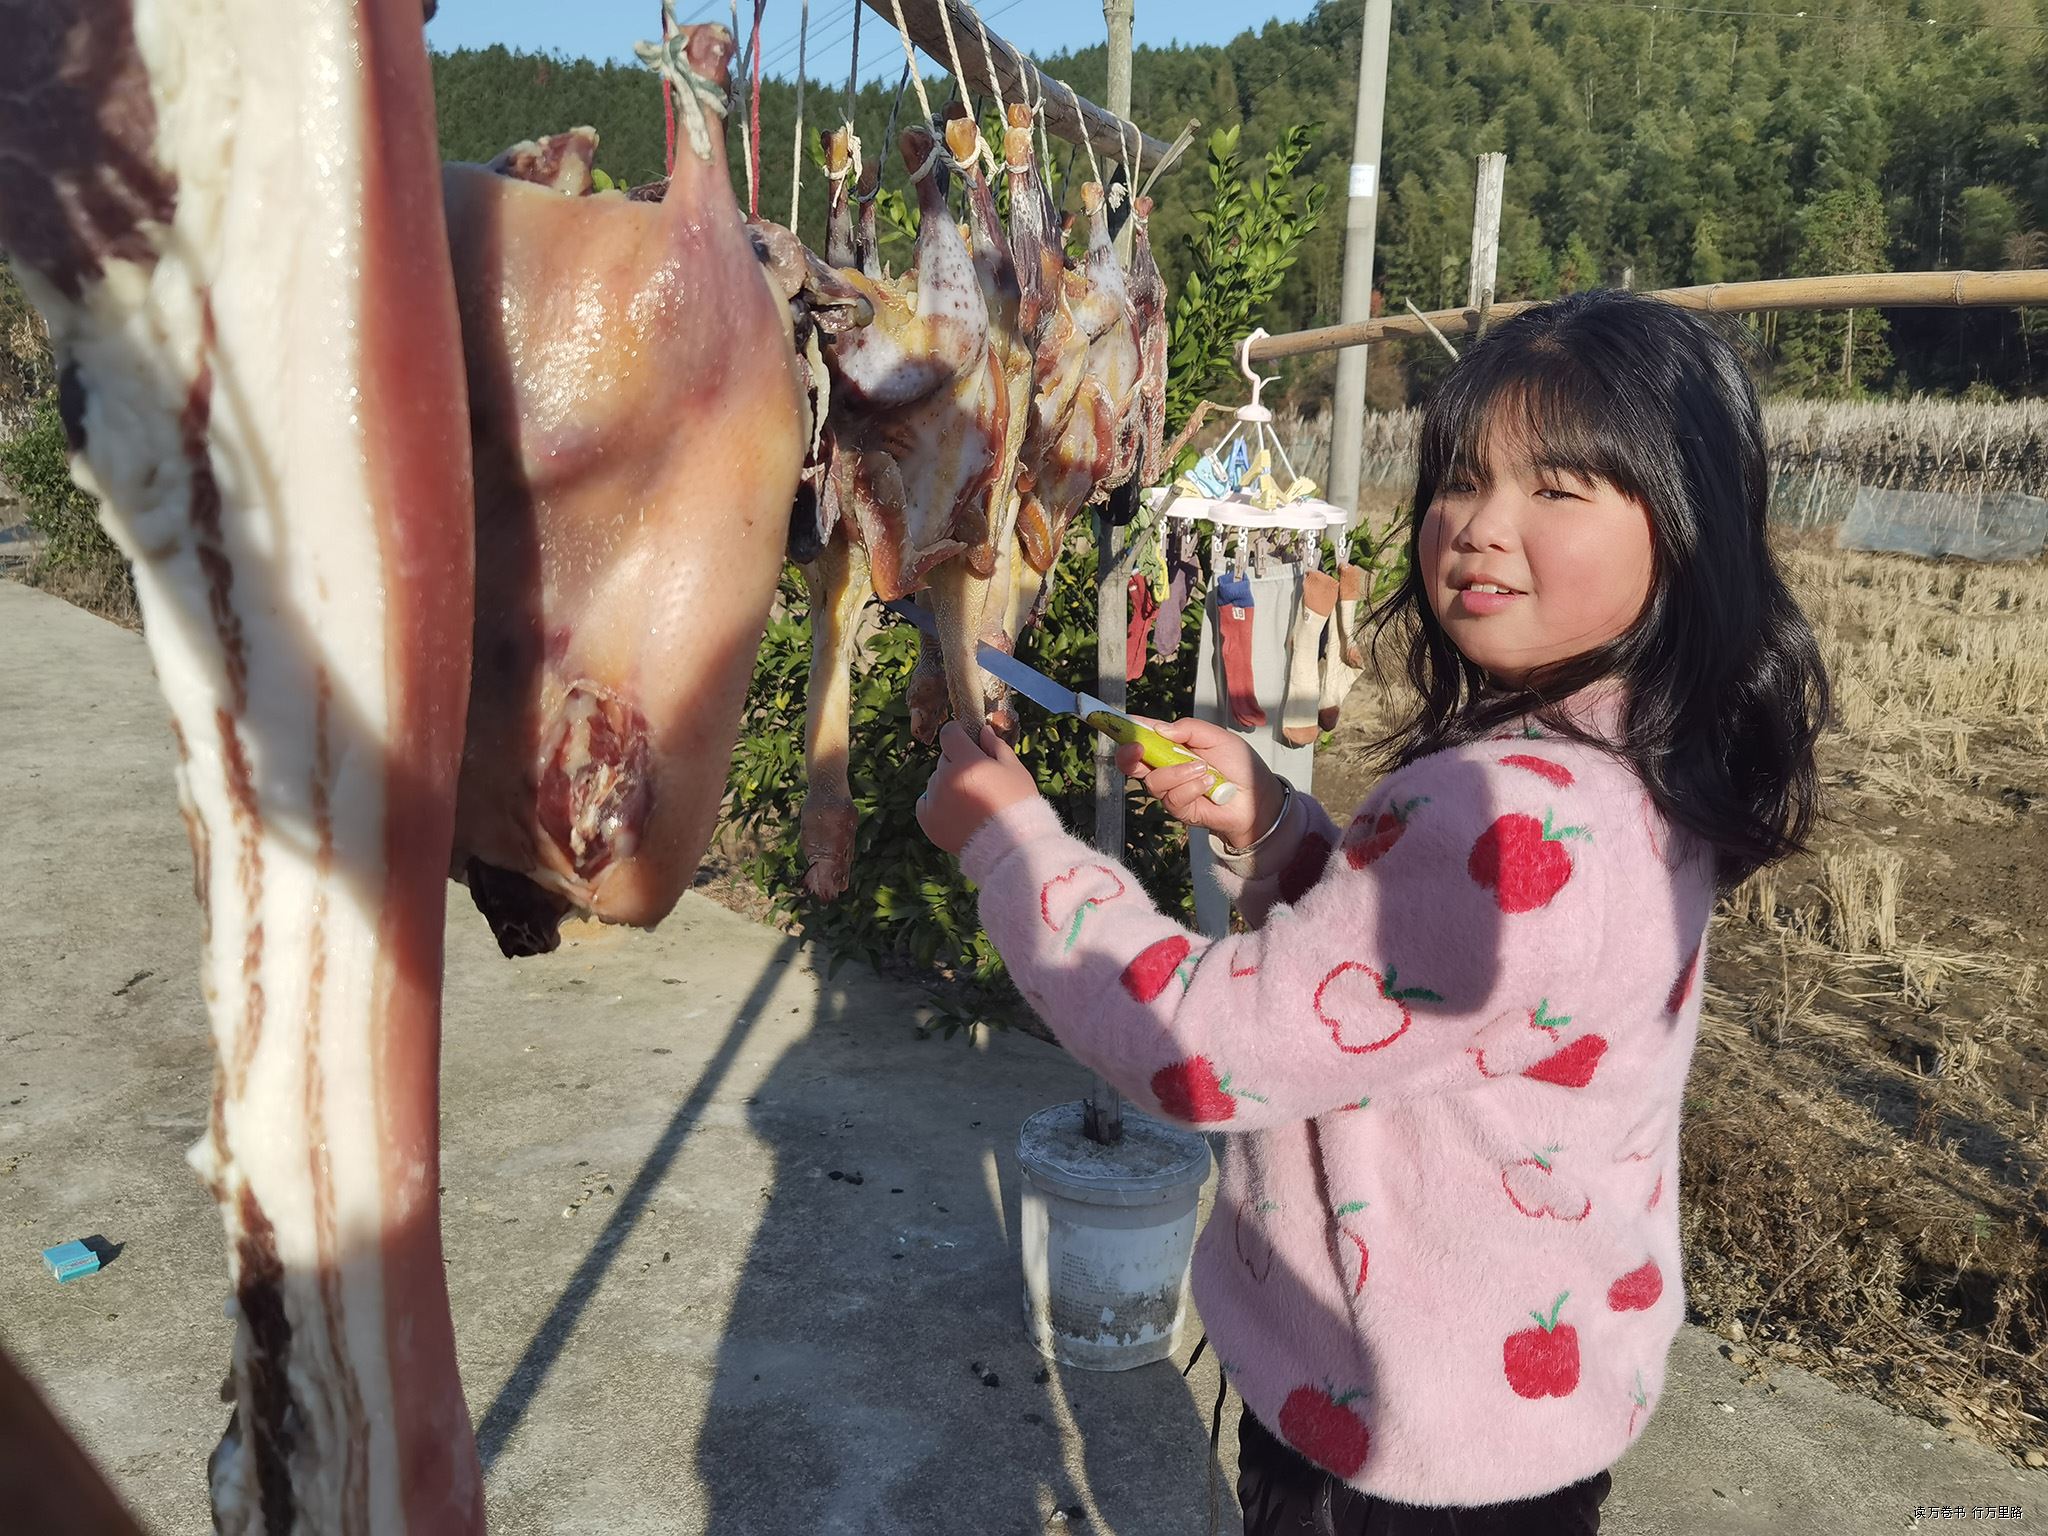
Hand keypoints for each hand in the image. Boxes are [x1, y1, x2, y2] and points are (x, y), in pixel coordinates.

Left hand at [918, 721, 1040, 854]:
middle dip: (959, 763)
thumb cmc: (1018, 805)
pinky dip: (937, 804)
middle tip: (979, 781)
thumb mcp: (1014, 769)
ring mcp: (933, 800)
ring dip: (949, 784)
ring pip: (936, 781)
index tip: (968, 742)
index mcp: (966, 761)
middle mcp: (945, 778)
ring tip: (972, 804)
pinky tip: (957, 813)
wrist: (1009, 848)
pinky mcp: (927, 820)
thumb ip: (996, 746)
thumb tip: (983, 731)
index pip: (949, 733)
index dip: (959, 735)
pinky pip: (926, 801)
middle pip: (945, 759)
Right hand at [1115, 717, 1285, 851]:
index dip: (1128, 728)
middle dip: (1129, 755)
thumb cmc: (1239, 765)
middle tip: (1136, 748)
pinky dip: (1191, 788)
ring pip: (1154, 781)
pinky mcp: (1180, 809)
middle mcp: (1165, 767)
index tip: (1118, 721)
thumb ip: (1189, 729)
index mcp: (1171, 745)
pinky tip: (1208, 785)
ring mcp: (1171, 789)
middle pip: (1132, 762)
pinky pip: (1173, 798)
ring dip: (1177, 773)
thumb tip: (1159, 729)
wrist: (1256, 798)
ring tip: (1203, 769)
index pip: (1144, 734)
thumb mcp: (1217, 737)